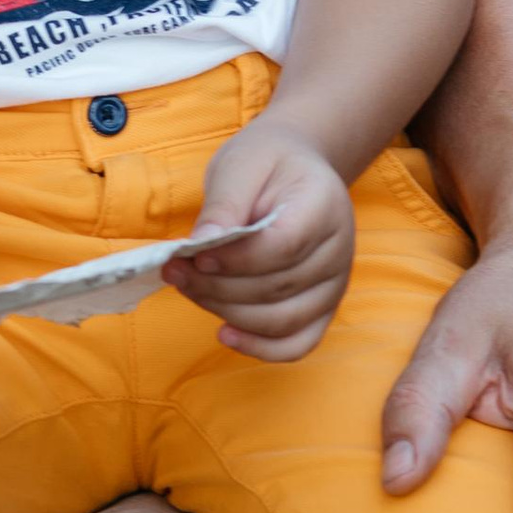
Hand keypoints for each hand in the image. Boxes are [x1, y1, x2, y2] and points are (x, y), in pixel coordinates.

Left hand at [167, 117, 351, 358]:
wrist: (295, 168)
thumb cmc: (266, 164)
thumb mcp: (240, 167)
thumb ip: (224, 207)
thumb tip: (201, 247)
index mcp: (324, 206)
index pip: (284, 246)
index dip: (236, 259)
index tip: (195, 254)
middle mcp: (339, 251)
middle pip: (277, 288)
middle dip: (217, 286)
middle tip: (173, 270)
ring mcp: (335, 285)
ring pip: (282, 321)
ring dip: (227, 312)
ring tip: (187, 288)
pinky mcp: (322, 309)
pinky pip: (297, 344)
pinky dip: (260, 348)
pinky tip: (224, 333)